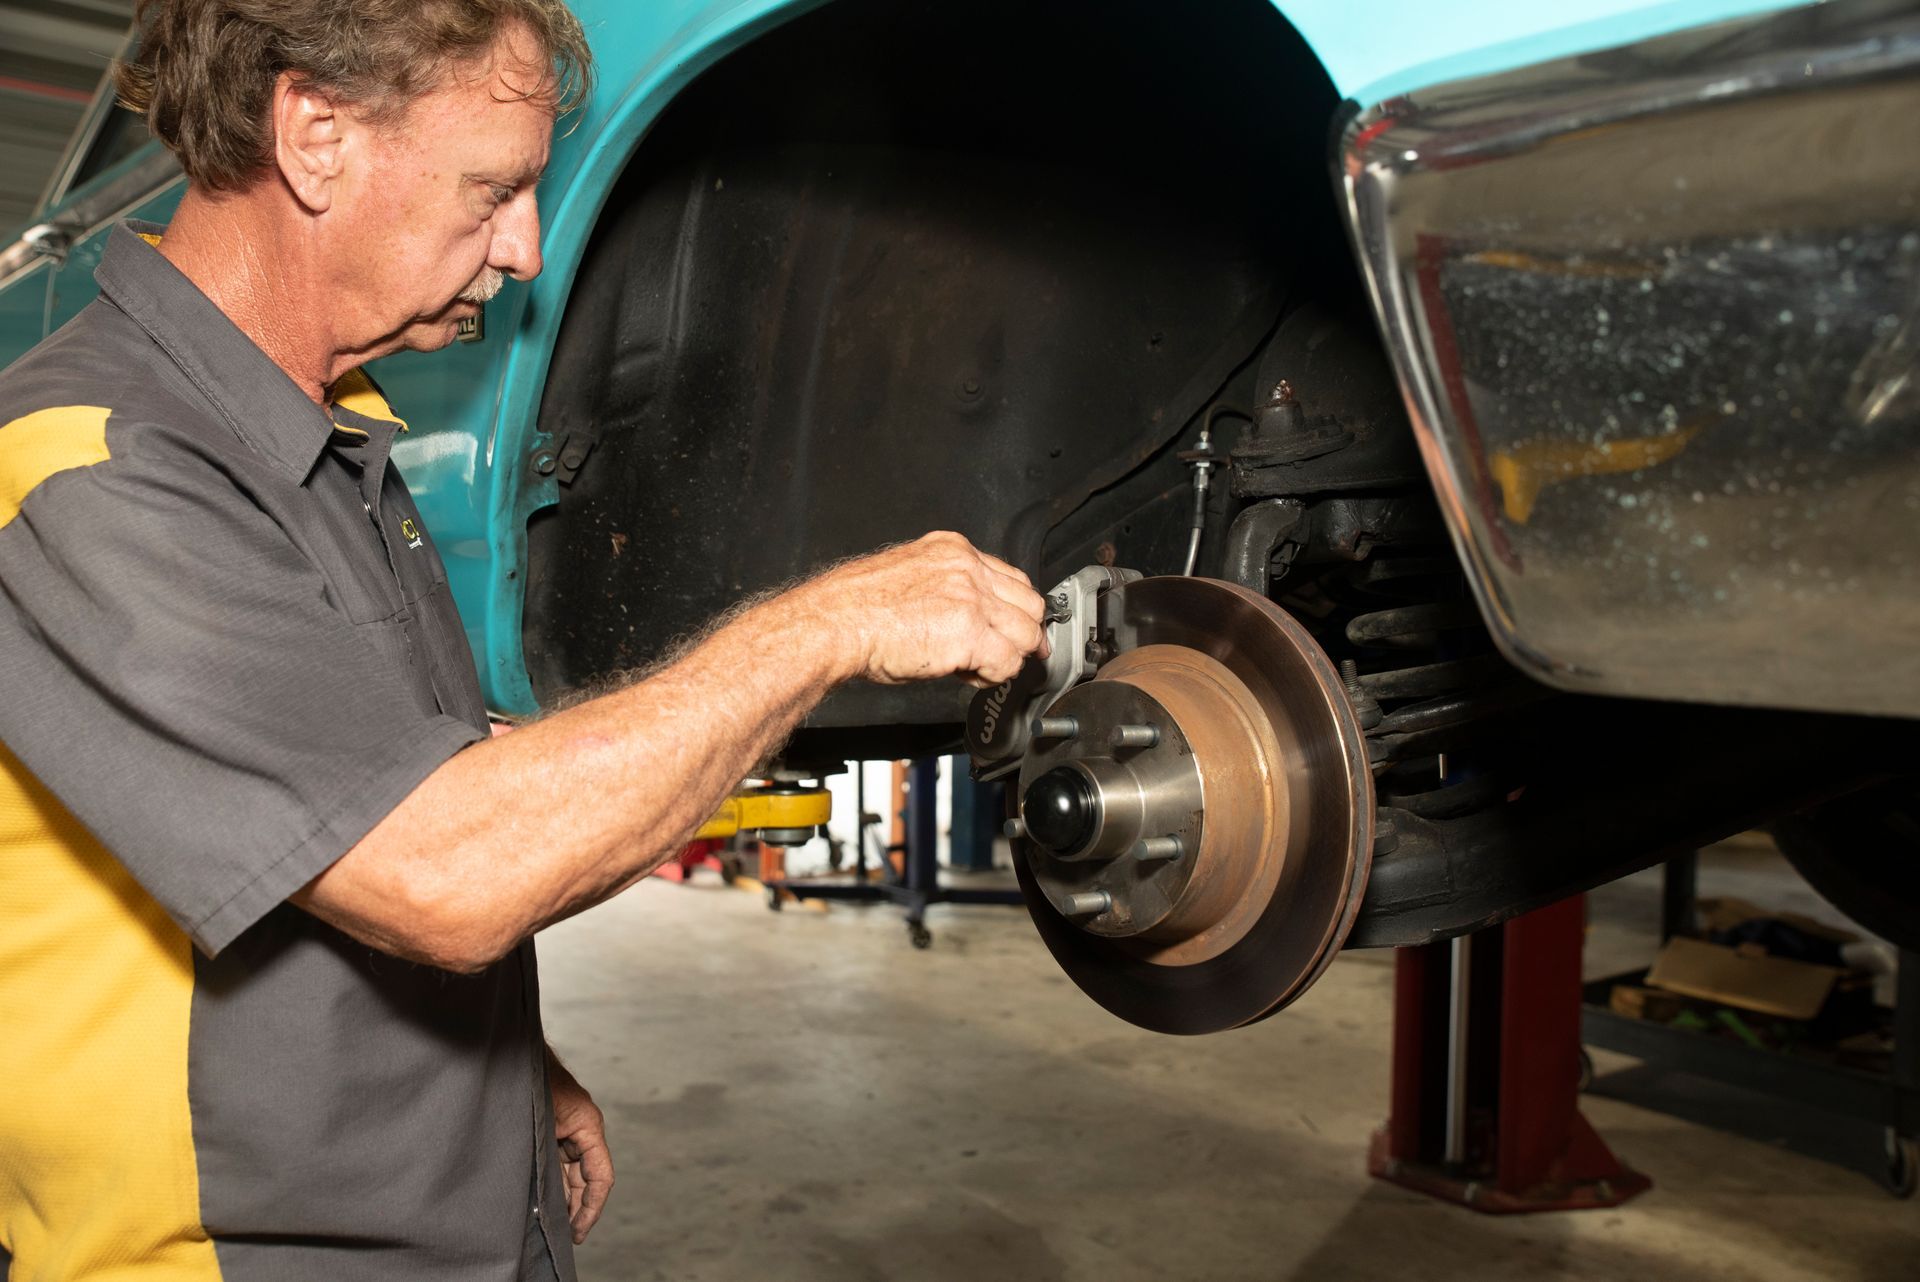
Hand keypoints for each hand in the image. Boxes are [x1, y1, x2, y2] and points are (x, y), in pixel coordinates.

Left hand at [547, 1051, 612, 1243]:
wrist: (512, 1053)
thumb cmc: (529, 1079)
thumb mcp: (539, 1122)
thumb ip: (546, 1157)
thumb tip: (546, 1197)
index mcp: (587, 1125)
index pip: (600, 1176)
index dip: (591, 1209)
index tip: (578, 1233)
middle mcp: (582, 1129)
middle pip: (587, 1178)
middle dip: (578, 1209)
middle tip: (565, 1237)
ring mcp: (568, 1129)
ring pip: (572, 1172)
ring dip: (565, 1198)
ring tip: (553, 1225)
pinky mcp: (553, 1130)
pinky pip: (559, 1162)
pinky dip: (554, 1183)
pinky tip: (542, 1201)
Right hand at [796, 532, 1047, 687]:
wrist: (835, 623)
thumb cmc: (857, 608)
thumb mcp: (910, 579)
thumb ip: (947, 589)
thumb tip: (970, 620)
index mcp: (953, 550)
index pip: (1012, 579)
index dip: (1014, 611)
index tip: (1010, 631)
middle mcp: (968, 568)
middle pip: (1029, 604)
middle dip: (1021, 635)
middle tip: (1002, 656)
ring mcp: (972, 598)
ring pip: (1026, 634)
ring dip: (1009, 657)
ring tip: (977, 667)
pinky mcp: (970, 632)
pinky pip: (1008, 662)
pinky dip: (995, 676)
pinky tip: (969, 676)